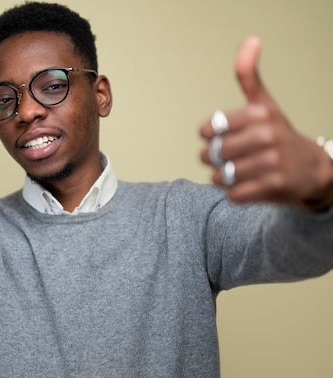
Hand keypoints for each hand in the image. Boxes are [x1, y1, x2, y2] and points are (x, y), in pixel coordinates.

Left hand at [200, 36, 332, 210]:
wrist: (312, 169)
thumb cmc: (279, 135)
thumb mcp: (264, 104)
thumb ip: (249, 77)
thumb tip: (251, 40)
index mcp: (259, 114)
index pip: (209, 129)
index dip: (210, 137)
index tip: (223, 137)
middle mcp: (267, 136)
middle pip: (212, 154)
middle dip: (215, 159)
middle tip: (232, 158)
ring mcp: (271, 162)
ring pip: (220, 176)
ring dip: (224, 178)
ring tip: (241, 171)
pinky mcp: (273, 187)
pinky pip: (233, 195)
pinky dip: (236, 194)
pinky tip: (250, 185)